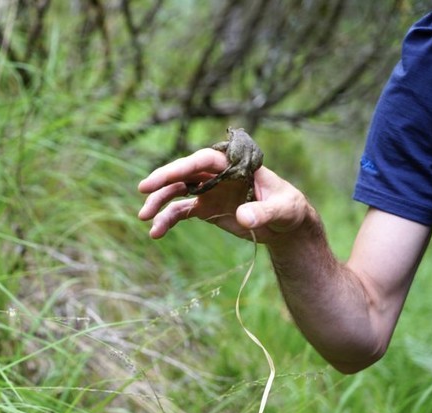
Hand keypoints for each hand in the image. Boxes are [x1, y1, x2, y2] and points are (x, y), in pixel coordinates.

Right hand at [137, 147, 310, 242]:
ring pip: (176, 191)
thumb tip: (242, 216)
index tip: (163, 176)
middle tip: (143, 190)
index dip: (182, 166)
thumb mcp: (283, 209)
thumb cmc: (288, 208)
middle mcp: (216, 175)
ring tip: (144, 217)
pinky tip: (156, 233)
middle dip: (162, 180)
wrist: (285, 224)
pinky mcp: (204, 208)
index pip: (204, 161)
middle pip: (184, 173)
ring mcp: (208, 190)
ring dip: (159, 202)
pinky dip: (167, 220)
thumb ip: (264, 212)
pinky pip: (180, 212)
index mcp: (234, 165)